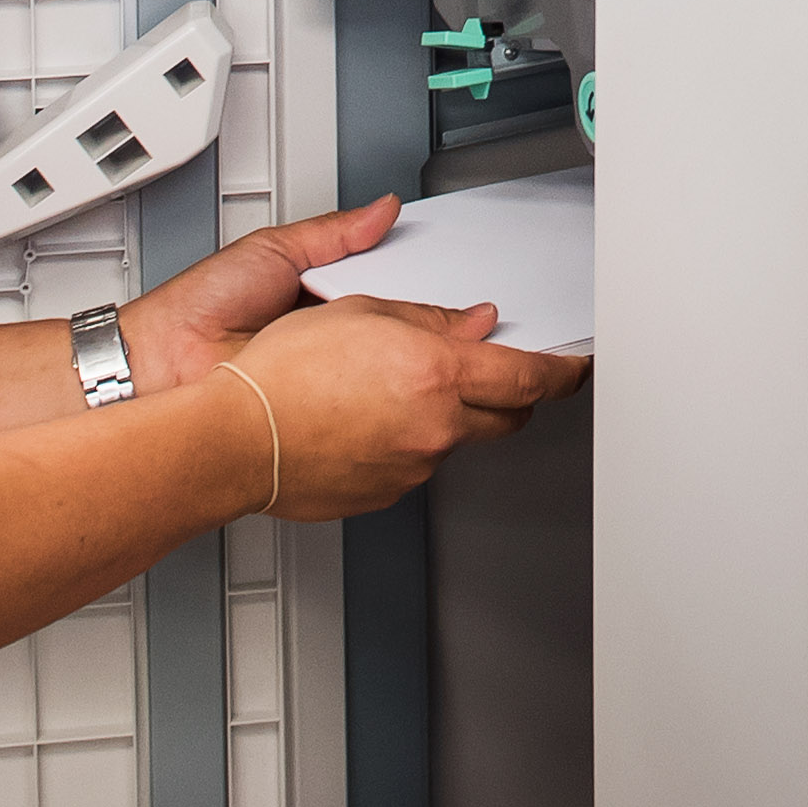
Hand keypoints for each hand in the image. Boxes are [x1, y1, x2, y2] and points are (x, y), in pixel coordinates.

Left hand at [116, 195, 402, 398]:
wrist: (167, 360)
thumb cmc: (202, 305)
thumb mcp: (275, 249)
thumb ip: (332, 232)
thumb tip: (380, 210)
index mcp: (316, 287)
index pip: (376, 275)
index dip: (403, 269)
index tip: (430, 260)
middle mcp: (323, 329)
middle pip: (383, 313)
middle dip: (404, 302)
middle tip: (424, 293)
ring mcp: (324, 367)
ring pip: (377, 351)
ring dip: (390, 339)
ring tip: (401, 325)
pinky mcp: (321, 400)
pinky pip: (356, 386)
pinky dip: (370, 376)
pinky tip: (380, 363)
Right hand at [222, 297, 589, 520]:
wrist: (232, 439)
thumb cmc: (279, 375)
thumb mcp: (359, 314)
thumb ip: (428, 317)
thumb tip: (471, 323)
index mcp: (435, 375)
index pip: (528, 376)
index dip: (562, 371)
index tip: (574, 367)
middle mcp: (433, 427)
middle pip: (506, 416)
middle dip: (511, 393)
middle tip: (491, 370)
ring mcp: (411, 467)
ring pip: (455, 438)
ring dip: (444, 415)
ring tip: (389, 389)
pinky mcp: (386, 493)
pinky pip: (414, 462)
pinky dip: (405, 440)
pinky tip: (364, 420)